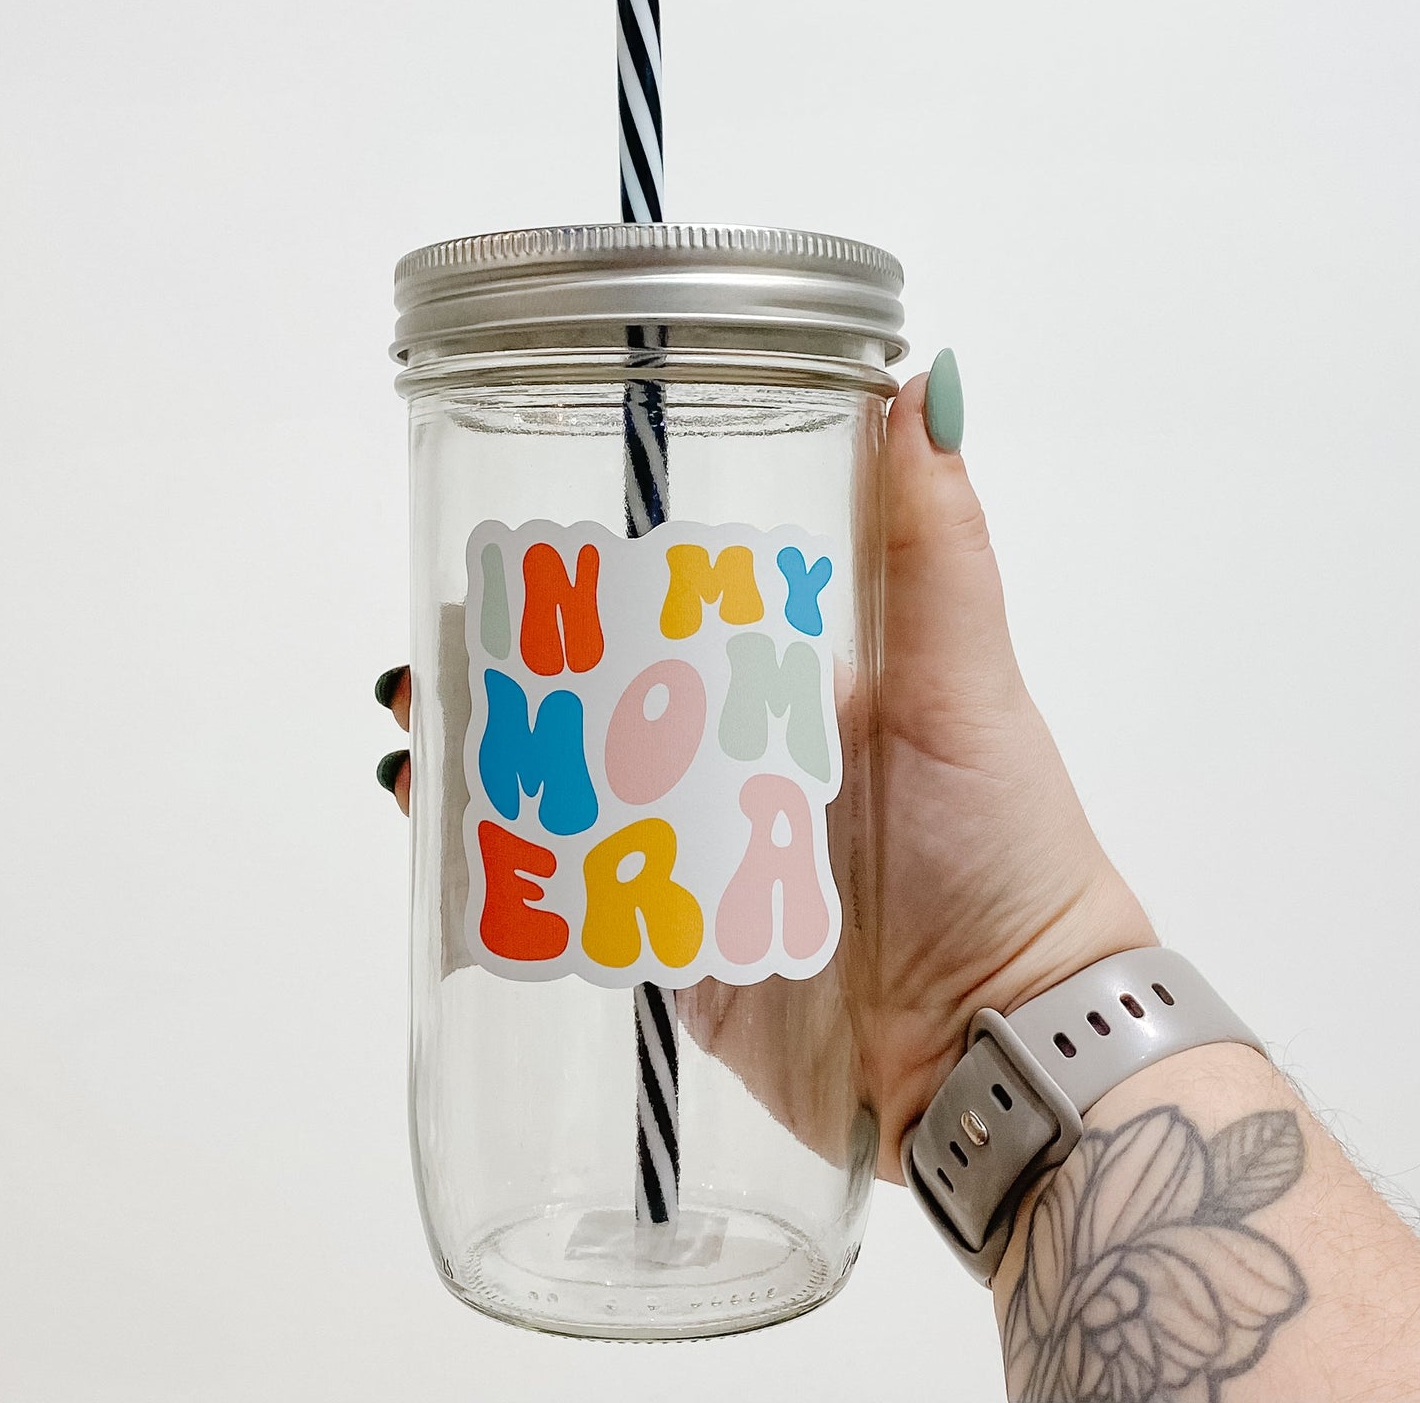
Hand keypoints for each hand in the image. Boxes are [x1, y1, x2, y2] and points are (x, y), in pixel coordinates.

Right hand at [377, 351, 1155, 1178]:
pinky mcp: (676, 945)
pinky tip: (445, 846)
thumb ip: (934, 543)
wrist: (1004, 1041)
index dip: (578, 588)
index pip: (664, 614)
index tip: (501, 561)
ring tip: (415, 754)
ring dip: (485, 770)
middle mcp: (735, 763)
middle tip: (427, 665)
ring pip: (569, 797)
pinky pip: (577, 902)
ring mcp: (697, 857)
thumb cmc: (1000, 846)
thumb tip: (929, 377)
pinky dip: (506, 875)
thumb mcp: (965, 680)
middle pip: (594, 705)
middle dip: (503, 680)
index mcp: (789, 686)